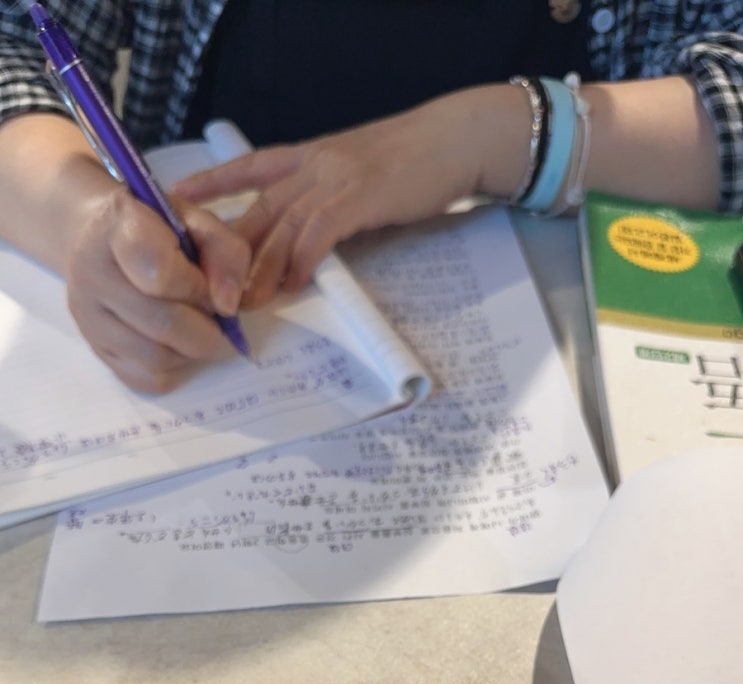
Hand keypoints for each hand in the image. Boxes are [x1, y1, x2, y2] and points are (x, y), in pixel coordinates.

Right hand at [65, 181, 251, 392]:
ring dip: (191, 350)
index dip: (197, 286)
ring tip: (193, 325)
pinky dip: (174, 369)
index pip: (160, 272)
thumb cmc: (156, 230)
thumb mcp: (195, 221)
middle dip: (205, 326)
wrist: (100, 241)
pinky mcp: (97, 353)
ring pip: (157, 358)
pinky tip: (175, 343)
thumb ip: (225, 251)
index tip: (206, 282)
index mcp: (116, 227)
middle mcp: (92, 274)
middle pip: (164, 324)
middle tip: (210, 312)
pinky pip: (148, 380)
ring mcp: (88, 318)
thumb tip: (228, 306)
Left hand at [175, 91, 486, 307]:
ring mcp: (336, 177)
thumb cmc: (414, 164)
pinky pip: (320, 231)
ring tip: (245, 301)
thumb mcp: (359, 176)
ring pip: (282, 226)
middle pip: (257, 209)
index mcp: (311, 156)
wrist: (457, 139)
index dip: (212, 184)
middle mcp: (314, 163)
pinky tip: (295, 283)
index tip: (178, 201)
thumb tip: (308, 243)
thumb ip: (329, 203)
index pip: (249, 168)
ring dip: (261, 267)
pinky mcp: (361, 195)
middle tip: (207, 287)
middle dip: (229, 251)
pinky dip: (303, 259)